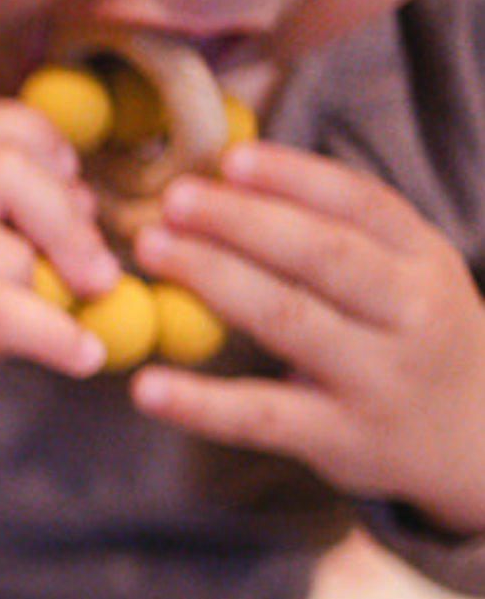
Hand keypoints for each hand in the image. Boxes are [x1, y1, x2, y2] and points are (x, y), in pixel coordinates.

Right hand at [0, 99, 117, 511]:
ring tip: (69, 331)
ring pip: (10, 251)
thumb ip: (18, 243)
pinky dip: (48, 332)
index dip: (53, 154)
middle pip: (12, 170)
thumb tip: (93, 221)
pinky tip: (81, 355)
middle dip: (72, 227)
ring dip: (52, 300)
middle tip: (101, 278)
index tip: (80, 201)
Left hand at [131, 143, 484, 530]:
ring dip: (214, 279)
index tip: (230, 159)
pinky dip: (200, 403)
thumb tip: (235, 180)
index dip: (294, 177)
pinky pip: (260, 417)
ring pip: (289, 319)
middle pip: (322, 254)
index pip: (362, 204)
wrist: (478, 439)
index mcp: (425, 260)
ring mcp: (377, 378)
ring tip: (153, 251)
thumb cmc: (419, 341)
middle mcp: (411, 313)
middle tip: (173, 199)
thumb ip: (347, 237)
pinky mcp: (340, 439)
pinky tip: (146, 388)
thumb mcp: (413, 278)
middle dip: (243, 220)